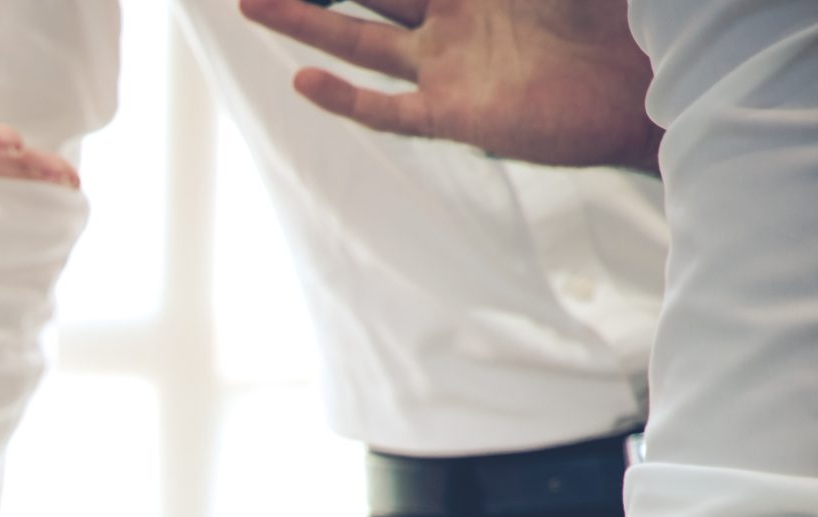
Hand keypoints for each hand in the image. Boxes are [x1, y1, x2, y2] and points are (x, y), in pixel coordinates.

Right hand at [238, 0, 659, 169]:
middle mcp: (453, 21)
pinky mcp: (454, 115)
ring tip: (253, 4)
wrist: (655, 87)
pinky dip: (344, 98)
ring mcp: (447, 68)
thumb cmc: (626, 15)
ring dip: (307, 22)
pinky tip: (304, 81)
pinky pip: (386, 108)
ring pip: (359, 39)